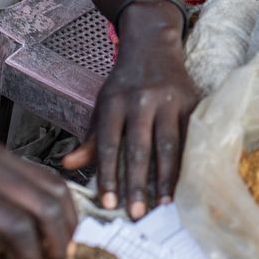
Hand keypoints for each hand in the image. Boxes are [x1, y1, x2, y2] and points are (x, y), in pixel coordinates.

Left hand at [63, 5, 196, 219]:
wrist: (154, 45)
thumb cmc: (124, 83)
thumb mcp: (103, 104)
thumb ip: (91, 138)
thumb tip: (68, 165)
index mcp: (114, 103)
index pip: (108, 145)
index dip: (107, 175)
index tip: (108, 204)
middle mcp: (141, 101)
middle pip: (139, 148)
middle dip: (137, 184)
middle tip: (136, 214)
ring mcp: (168, 101)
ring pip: (168, 144)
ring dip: (165, 177)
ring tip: (164, 204)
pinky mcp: (191, 101)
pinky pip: (188, 137)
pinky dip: (186, 161)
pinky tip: (184, 182)